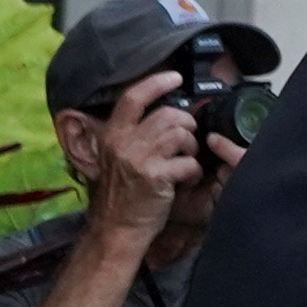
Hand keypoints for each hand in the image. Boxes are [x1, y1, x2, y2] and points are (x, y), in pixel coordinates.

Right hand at [71, 76, 204, 239]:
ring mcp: (139, 159)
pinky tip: (187, 180)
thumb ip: (132, 135)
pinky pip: (189, 162)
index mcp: (111, 135)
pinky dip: (194, 172)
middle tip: (186, 143)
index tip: (175, 77)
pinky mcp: (155, 177)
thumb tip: (162, 114)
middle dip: (186, 126)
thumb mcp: (115, 159)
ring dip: (191, 148)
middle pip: (168, 115)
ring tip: (186, 162)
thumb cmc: (121, 194)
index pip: (133, 97)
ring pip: (181, 135)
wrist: (116, 230)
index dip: (156, 83)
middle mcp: (123, 143)